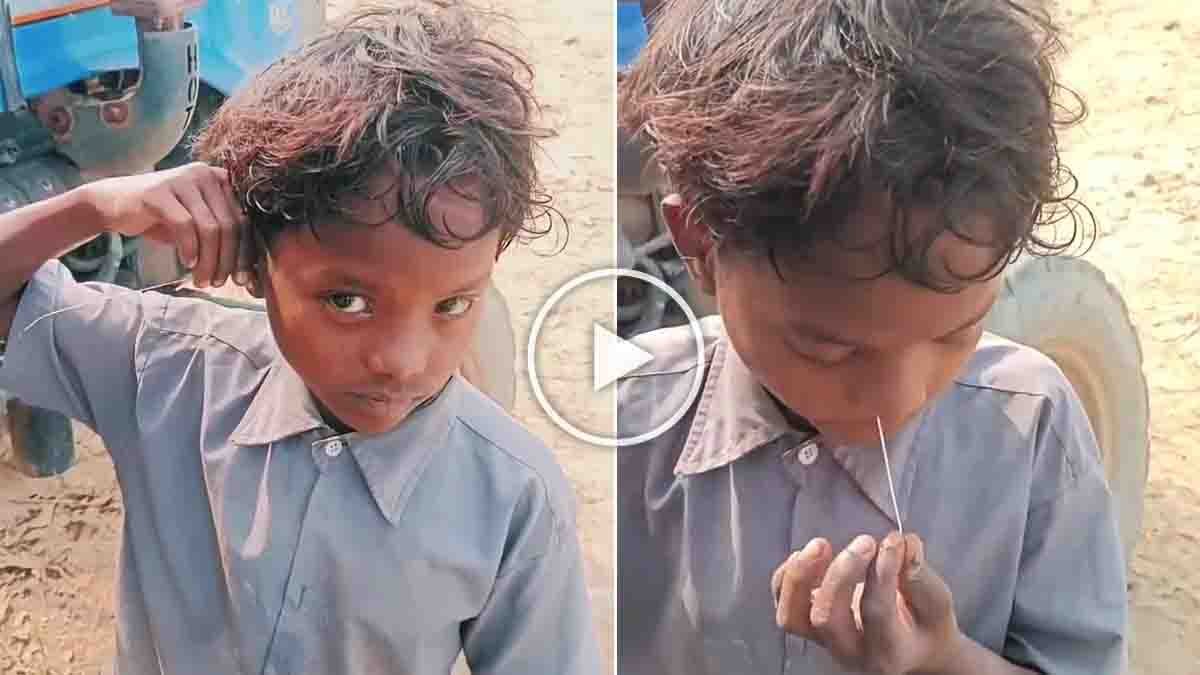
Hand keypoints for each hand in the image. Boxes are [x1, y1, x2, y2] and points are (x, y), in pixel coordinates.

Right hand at [82, 162, 250, 288]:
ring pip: (210, 228)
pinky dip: (190, 248)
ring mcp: (182, 180)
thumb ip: (221, 238)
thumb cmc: (161, 219)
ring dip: (209, 260)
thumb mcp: (198, 226)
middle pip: (229, 225)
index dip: (245, 253)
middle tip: (219, 283)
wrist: (113, 204)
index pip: (244, 221)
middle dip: (227, 260)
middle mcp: (206, 174)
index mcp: (221, 180)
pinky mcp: (160, 191)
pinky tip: (187, 263)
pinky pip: (185, 225)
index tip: (243, 281)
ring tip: (203, 280)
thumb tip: (248, 272)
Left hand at [771, 532, 964, 674]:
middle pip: (826, 617)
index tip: (893, 540)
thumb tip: (904, 542)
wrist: (913, 650)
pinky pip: (783, 603)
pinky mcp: (807, 625)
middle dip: (841, 573)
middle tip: (865, 541)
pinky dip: (788, 576)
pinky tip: (811, 553)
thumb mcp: (937, 604)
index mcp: (888, 652)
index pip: (875, 611)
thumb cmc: (926, 626)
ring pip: (792, 616)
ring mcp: (823, 641)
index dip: (883, 572)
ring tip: (821, 544)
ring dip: (802, 576)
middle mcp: (850, 652)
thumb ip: (920, 577)